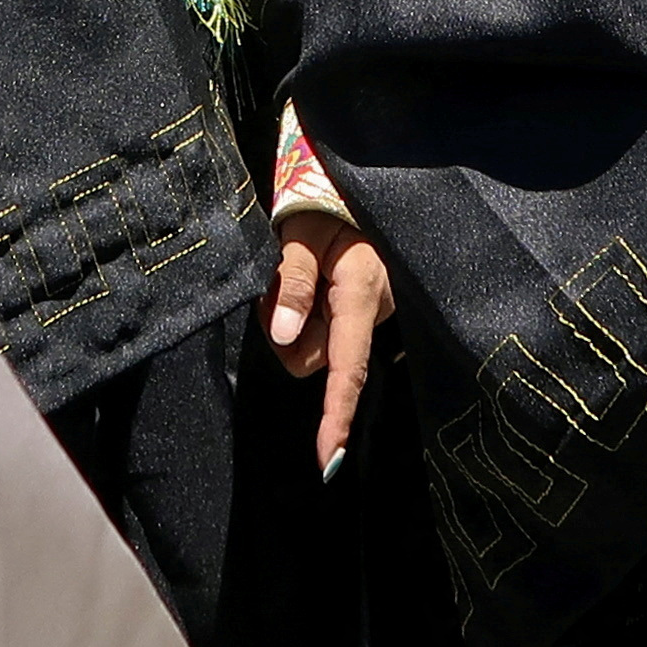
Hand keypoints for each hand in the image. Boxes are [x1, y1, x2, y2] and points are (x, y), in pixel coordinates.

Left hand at [263, 222, 389, 473]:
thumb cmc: (325, 205)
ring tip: (292, 279)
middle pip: (314, 360)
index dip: (336, 414)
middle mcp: (372, 313)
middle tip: (275, 287)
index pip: (348, 366)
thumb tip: (284, 336)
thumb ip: (293, 283)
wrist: (351, 188)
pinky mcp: (357, 316)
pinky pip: (320, 335)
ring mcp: (367, 317)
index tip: (327, 458)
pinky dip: (303, 318)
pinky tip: (304, 290)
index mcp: (360, 292)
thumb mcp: (300, 234)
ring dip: (292, 323)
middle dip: (285, 334)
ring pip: (313, 349)